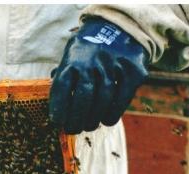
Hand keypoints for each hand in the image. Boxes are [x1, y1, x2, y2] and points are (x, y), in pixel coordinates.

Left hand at [49, 18, 147, 134]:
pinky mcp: (133, 70)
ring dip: (94, 118)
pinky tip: (106, 120)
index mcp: (73, 59)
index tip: (57, 122)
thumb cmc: (88, 53)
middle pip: (83, 96)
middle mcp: (92, 60)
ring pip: (104, 99)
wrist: (120, 28)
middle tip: (74, 129)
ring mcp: (114, 64)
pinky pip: (122, 97)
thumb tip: (56, 107)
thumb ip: (63, 79)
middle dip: (76, 119)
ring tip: (89, 126)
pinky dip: (113, 113)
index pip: (62, 86)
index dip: (58, 108)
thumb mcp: (71, 57)